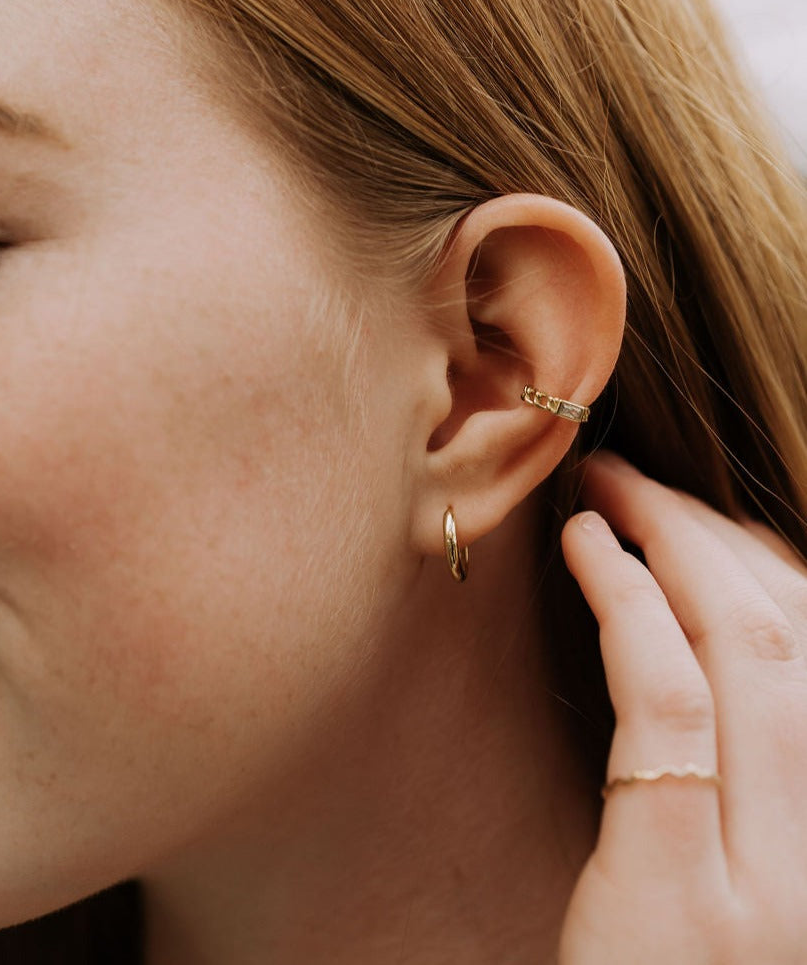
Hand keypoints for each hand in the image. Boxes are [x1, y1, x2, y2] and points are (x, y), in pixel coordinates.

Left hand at [558, 453, 806, 963]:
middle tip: (636, 479)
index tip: (695, 516)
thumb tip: (700, 628)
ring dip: (675, 545)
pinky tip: (587, 549)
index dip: (762, 560)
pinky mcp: (684, 895)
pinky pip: (664, 702)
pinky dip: (630, 604)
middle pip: (795, 633)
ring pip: (748, 651)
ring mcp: (777, 882)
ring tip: (607, 492)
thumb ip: (743, 762)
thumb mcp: (740, 863)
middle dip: (713, 534)